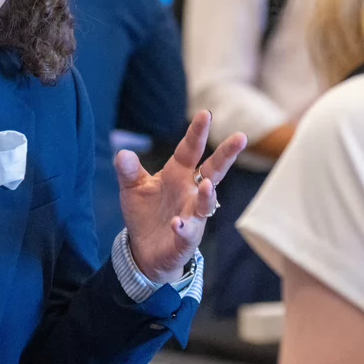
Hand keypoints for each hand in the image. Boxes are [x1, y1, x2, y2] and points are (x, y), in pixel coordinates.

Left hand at [115, 111, 246, 283]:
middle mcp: (190, 191)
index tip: (205, 113)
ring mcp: (192, 215)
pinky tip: (178, 223)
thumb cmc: (145, 213)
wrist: (144, 250)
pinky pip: (187, 232)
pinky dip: (184, 227)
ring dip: (207, 195)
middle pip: (213, 171)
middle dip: (227, 155)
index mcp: (178, 173)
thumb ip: (128, 170)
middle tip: (241, 137)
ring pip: (206, 203)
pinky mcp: (185, 239)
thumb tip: (122, 153)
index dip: (197, 132)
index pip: (190, 149)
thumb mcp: (132, 187)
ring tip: (207, 184)